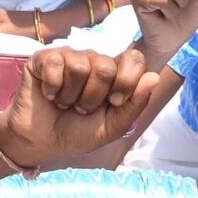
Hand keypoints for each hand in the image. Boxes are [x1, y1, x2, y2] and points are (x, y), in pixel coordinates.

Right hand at [0, 46, 161, 169]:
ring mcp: (67, 56)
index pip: (134, 58)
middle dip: (93, 97)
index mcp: (114, 74)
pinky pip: (54, 64)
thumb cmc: (79, 133)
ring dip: (71, 96)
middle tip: (82, 108)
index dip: (127, 81)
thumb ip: (134, 104)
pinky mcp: (43, 58)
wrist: (43, 142)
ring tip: (65, 103)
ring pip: (79, 67)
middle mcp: (92, 60)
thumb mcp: (112, 126)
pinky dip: (53, 88)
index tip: (115, 102)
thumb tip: (154, 76)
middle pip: (105, 66)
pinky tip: (50, 95)